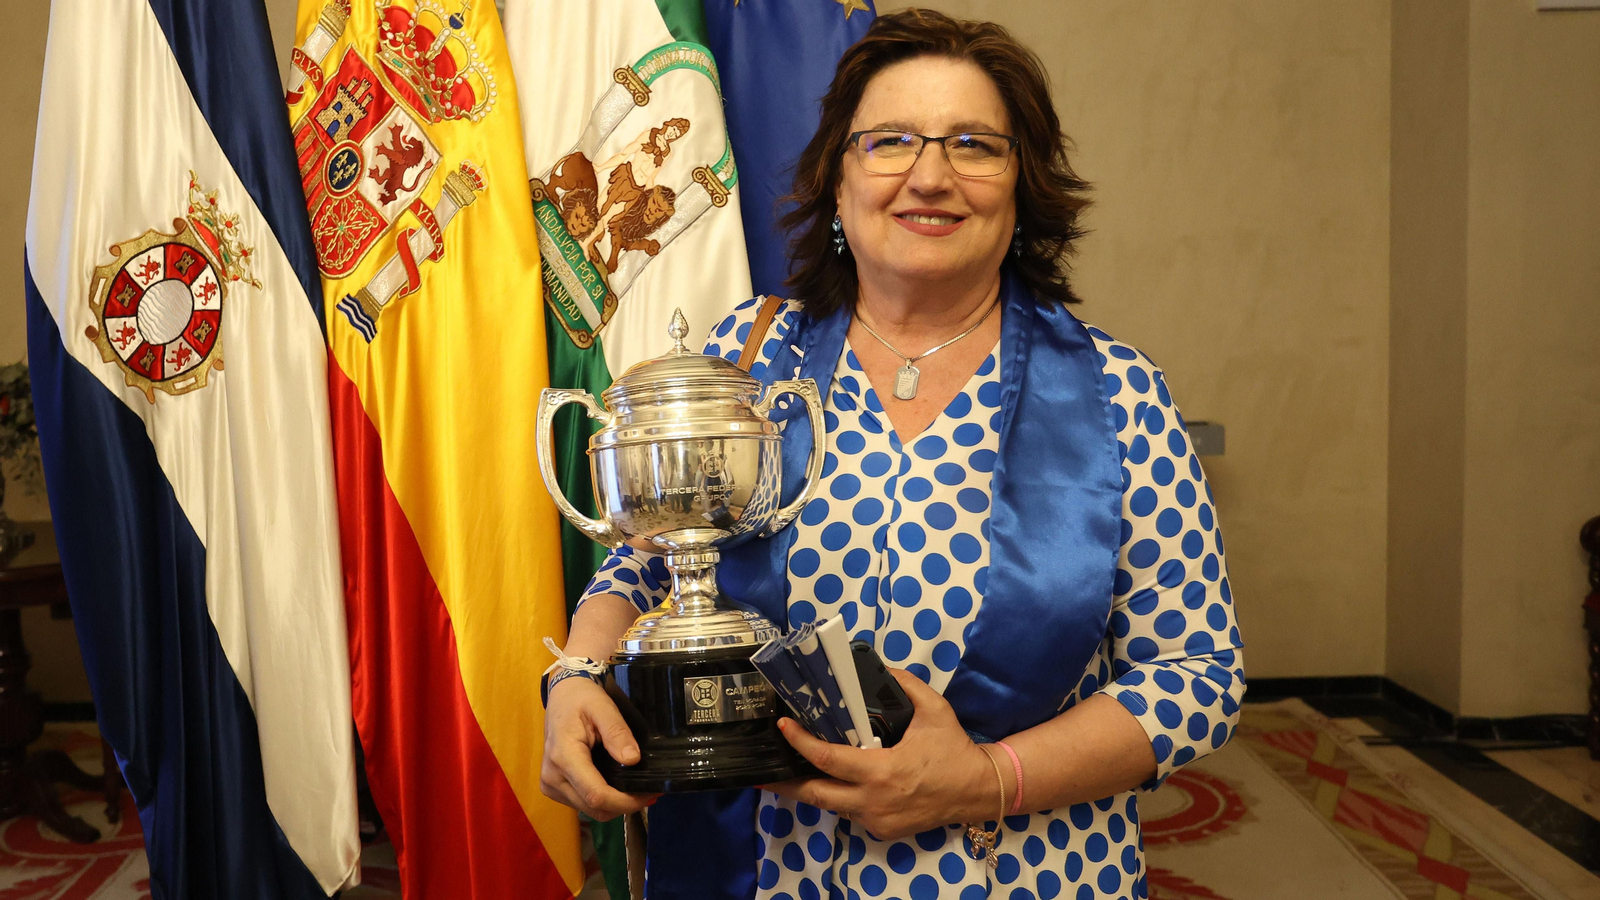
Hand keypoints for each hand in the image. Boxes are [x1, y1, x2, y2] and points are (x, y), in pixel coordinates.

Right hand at [540, 677, 659, 819]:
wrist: (562, 696)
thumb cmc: (582, 699)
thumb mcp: (603, 707)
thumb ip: (617, 732)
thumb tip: (633, 760)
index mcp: (563, 756)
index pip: (596, 794)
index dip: (625, 802)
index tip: (648, 793)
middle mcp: (552, 777)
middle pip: (594, 808)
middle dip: (625, 805)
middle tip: (649, 791)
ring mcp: (551, 784)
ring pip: (590, 810)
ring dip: (615, 805)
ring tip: (637, 789)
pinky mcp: (554, 787)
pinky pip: (583, 804)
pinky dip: (604, 801)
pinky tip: (618, 787)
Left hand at [765, 670, 997, 839]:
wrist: (978, 790)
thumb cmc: (954, 749)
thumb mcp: (933, 709)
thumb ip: (904, 684)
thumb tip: (879, 666)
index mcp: (881, 771)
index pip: (826, 759)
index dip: (800, 742)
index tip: (783, 727)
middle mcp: (873, 802)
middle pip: (815, 795)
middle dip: (785, 784)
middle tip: (761, 772)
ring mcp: (876, 820)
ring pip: (831, 806)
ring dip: (811, 790)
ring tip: (786, 775)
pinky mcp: (883, 830)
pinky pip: (851, 813)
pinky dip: (838, 798)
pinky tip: (828, 783)